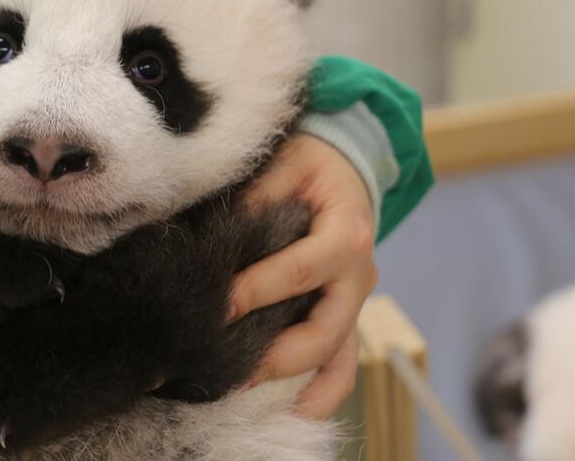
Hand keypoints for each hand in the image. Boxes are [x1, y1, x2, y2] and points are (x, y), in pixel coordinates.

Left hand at [231, 133, 377, 418]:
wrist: (347, 168)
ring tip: (250, 400)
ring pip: (337, 361)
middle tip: (227, 366)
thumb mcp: (288, 163)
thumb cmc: (311, 166)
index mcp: (347, 234)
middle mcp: (358, 278)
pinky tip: (288, 412)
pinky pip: (340, 368)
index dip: (256, 290)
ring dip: (297, 386)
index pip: (298, 270)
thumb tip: (221, 242)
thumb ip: (259, 197)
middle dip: (274, 354)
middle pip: (323, 331)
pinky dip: (319, 393)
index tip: (216, 305)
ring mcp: (354, 304)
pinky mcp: (345, 320)